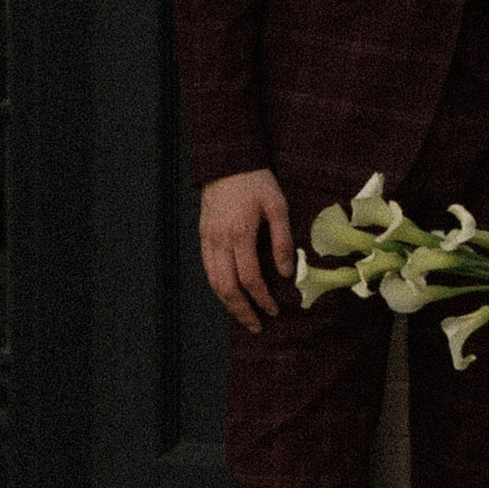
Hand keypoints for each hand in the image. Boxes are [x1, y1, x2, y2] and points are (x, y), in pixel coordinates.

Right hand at [200, 170, 295, 331]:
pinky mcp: (203, 235)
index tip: (274, 310)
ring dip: (228, 303)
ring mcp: (208, 238)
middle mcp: (220, 240)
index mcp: (240, 233)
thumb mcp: (277, 206)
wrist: (227, 161)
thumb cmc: (256, 182)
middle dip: (242, 310)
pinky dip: (217, 286)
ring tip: (242, 315)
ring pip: (213, 281)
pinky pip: (207, 268)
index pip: (250, 278)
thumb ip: (282, 240)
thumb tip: (285, 273)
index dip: (262, 298)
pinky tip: (228, 293)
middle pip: (227, 287)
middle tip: (256, 325)